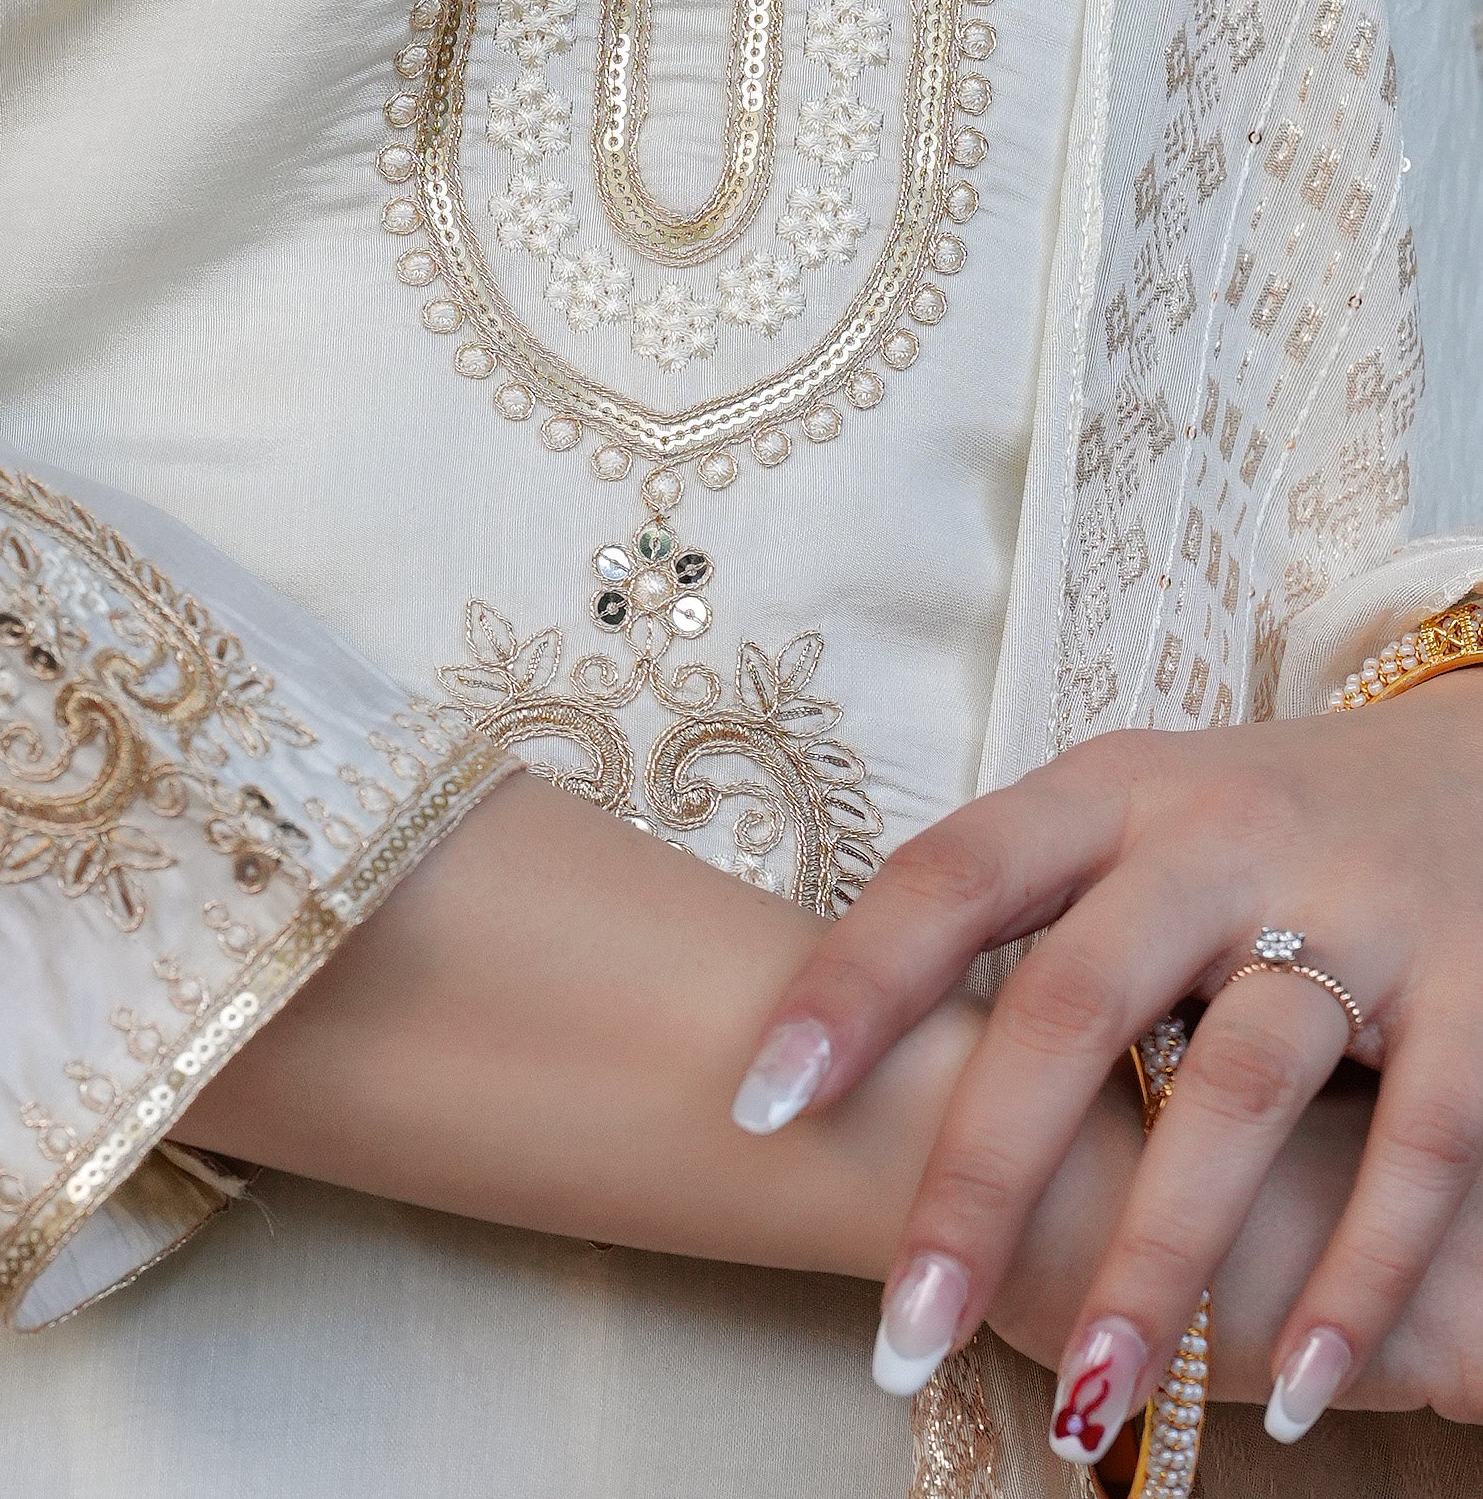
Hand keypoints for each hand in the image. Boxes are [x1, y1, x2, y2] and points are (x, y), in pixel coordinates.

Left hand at [729, 678, 1482, 1457]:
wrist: (1482, 767)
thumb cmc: (1260, 824)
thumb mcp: (1132, 820)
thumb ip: (1016, 907)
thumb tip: (828, 1041)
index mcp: (1109, 792)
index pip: (948, 876)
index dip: (851, 986)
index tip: (759, 1104)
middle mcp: (1217, 838)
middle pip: (1071, 1006)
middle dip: (981, 1179)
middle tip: (902, 1327)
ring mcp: (1352, 908)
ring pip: (1233, 1098)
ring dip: (1157, 1265)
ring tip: (1084, 1401)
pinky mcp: (1476, 991)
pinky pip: (1411, 1152)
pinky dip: (1352, 1277)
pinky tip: (1285, 1387)